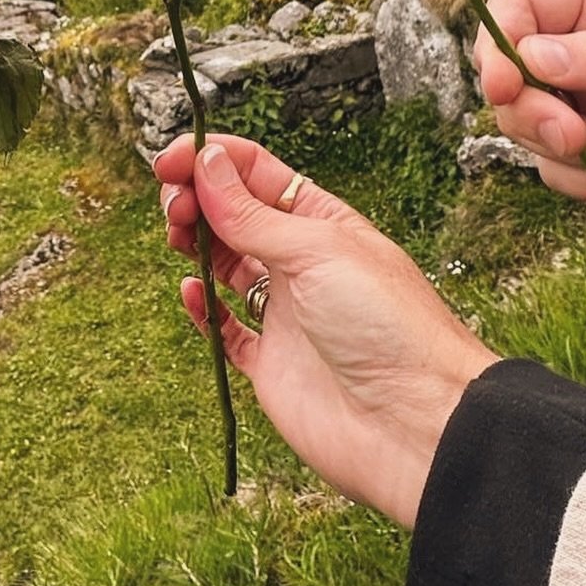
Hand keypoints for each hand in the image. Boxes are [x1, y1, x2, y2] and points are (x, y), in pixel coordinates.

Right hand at [155, 135, 495, 528]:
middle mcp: (301, 263)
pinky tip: (192, 291)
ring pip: (224, 265)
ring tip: (175, 235)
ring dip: (195, 243)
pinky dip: (202, 310)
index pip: (257, 174)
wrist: (415, 425)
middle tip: (172, 203)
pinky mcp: (272, 365)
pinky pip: (224, 330)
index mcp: (322, 222)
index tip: (170, 160)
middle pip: (234, 215)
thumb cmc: (389, 326)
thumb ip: (252, 213)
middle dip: (197, 198)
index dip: (211, 160)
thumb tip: (207, 160)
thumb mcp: (317, 250)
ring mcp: (286, 313)